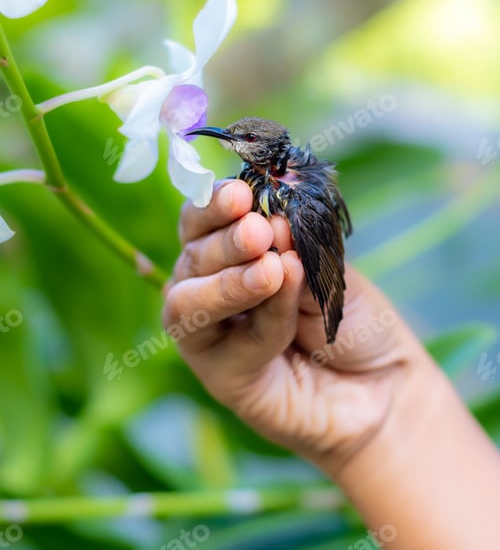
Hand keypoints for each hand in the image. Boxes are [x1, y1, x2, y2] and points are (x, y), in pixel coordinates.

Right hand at [163, 180, 427, 475]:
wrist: (383, 383)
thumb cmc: (352, 319)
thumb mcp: (324, 268)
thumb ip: (292, 250)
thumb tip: (269, 223)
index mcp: (230, 257)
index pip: (202, 224)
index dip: (213, 206)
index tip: (241, 194)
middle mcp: (211, 291)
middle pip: (193, 258)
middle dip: (225, 240)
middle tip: (258, 231)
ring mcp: (212, 338)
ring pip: (188, 302)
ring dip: (228, 280)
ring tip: (270, 264)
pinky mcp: (223, 379)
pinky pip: (230, 346)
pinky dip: (263, 317)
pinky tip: (284, 293)